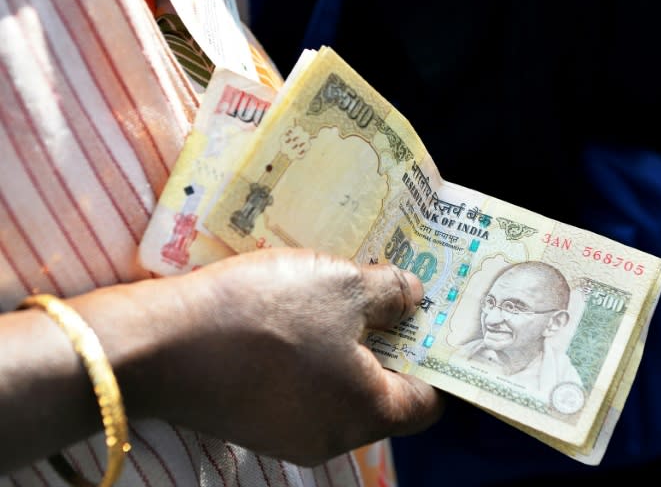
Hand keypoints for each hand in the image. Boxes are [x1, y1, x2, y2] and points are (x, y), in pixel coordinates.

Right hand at [114, 248, 442, 464]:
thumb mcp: (343, 285)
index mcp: (368, 413)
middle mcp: (334, 438)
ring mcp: (290, 436)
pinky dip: (309, 358)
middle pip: (382, 394)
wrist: (162, 344)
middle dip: (387, 343)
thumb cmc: (267, 313)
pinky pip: (302, 390)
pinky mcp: (256, 423)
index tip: (429, 320)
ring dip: (345, 346)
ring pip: (339, 390)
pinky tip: (291, 318)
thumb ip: (392, 293)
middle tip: (383, 297)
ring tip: (335, 297)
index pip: (428, 400)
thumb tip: (413, 299)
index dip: (434, 357)